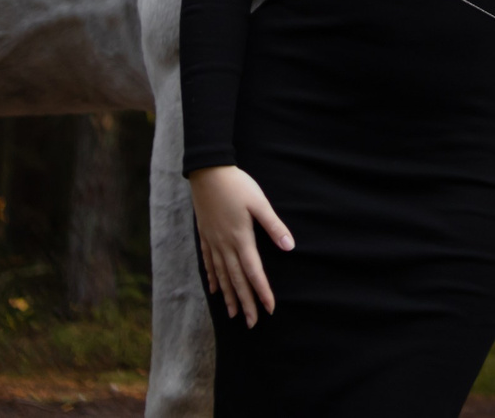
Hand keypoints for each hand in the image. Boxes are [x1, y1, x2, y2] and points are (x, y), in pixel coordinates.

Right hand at [188, 164, 291, 325]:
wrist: (207, 172)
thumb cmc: (237, 185)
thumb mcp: (259, 203)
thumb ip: (274, 226)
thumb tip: (289, 246)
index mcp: (241, 238)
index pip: (253, 272)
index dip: (262, 292)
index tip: (269, 309)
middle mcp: (225, 245)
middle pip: (237, 280)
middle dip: (245, 303)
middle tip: (252, 323)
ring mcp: (213, 242)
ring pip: (222, 276)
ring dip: (229, 296)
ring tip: (234, 314)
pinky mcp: (205, 236)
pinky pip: (209, 263)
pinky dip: (213, 278)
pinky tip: (214, 289)